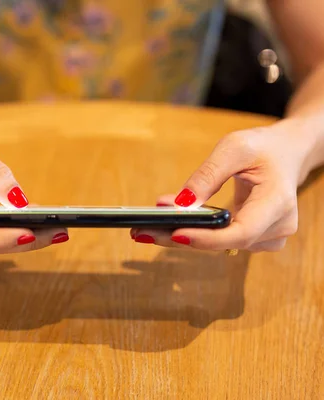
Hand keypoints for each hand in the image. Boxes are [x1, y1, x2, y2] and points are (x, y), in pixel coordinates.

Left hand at [131, 122, 314, 251]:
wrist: (288, 153)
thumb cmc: (264, 147)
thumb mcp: (234, 148)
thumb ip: (206, 175)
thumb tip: (179, 203)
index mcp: (278, 202)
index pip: (241, 232)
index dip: (207, 238)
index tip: (174, 234)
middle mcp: (278, 226)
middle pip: (224, 243)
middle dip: (180, 238)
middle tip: (141, 232)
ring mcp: (268, 236)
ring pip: (219, 245)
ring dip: (182, 237)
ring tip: (146, 228)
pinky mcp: (255, 238)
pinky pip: (221, 240)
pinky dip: (195, 233)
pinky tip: (167, 226)